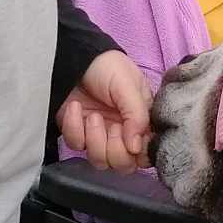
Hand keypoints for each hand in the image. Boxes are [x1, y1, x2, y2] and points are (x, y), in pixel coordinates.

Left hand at [59, 50, 151, 171]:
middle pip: (124, 165)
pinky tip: (76, 108)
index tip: (132, 138)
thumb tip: (136, 148)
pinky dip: (75, 128)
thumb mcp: (128, 85)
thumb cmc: (108, 67)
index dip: (140, 153)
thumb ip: (137, 115)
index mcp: (142, 123)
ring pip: (100, 162)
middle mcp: (123, 134)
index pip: (147, 153)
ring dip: (96, 140)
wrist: (75, 57)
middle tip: (112, 126)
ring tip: (94, 116)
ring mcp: (99, 136)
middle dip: (116, 149)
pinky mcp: (77, 134)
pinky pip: (76, 146)